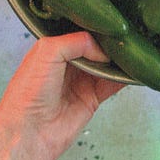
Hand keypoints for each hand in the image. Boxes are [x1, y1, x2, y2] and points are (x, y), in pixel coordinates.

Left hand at [0, 31, 127, 159]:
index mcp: (52, 51)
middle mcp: (67, 65)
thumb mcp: (46, 52)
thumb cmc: (27, 94)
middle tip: (123, 39)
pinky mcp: (92, 99)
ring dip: (118, 61)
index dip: (94, 30)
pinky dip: (124, 78)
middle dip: (109, 44)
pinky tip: (132, 71)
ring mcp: (80, 82)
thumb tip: (101, 49)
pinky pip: (112, 85)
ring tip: (130, 54)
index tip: (109, 27)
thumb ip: (75, 42)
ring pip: (106, 66)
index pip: (79, 33)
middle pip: (95, 49)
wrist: (29, 132)